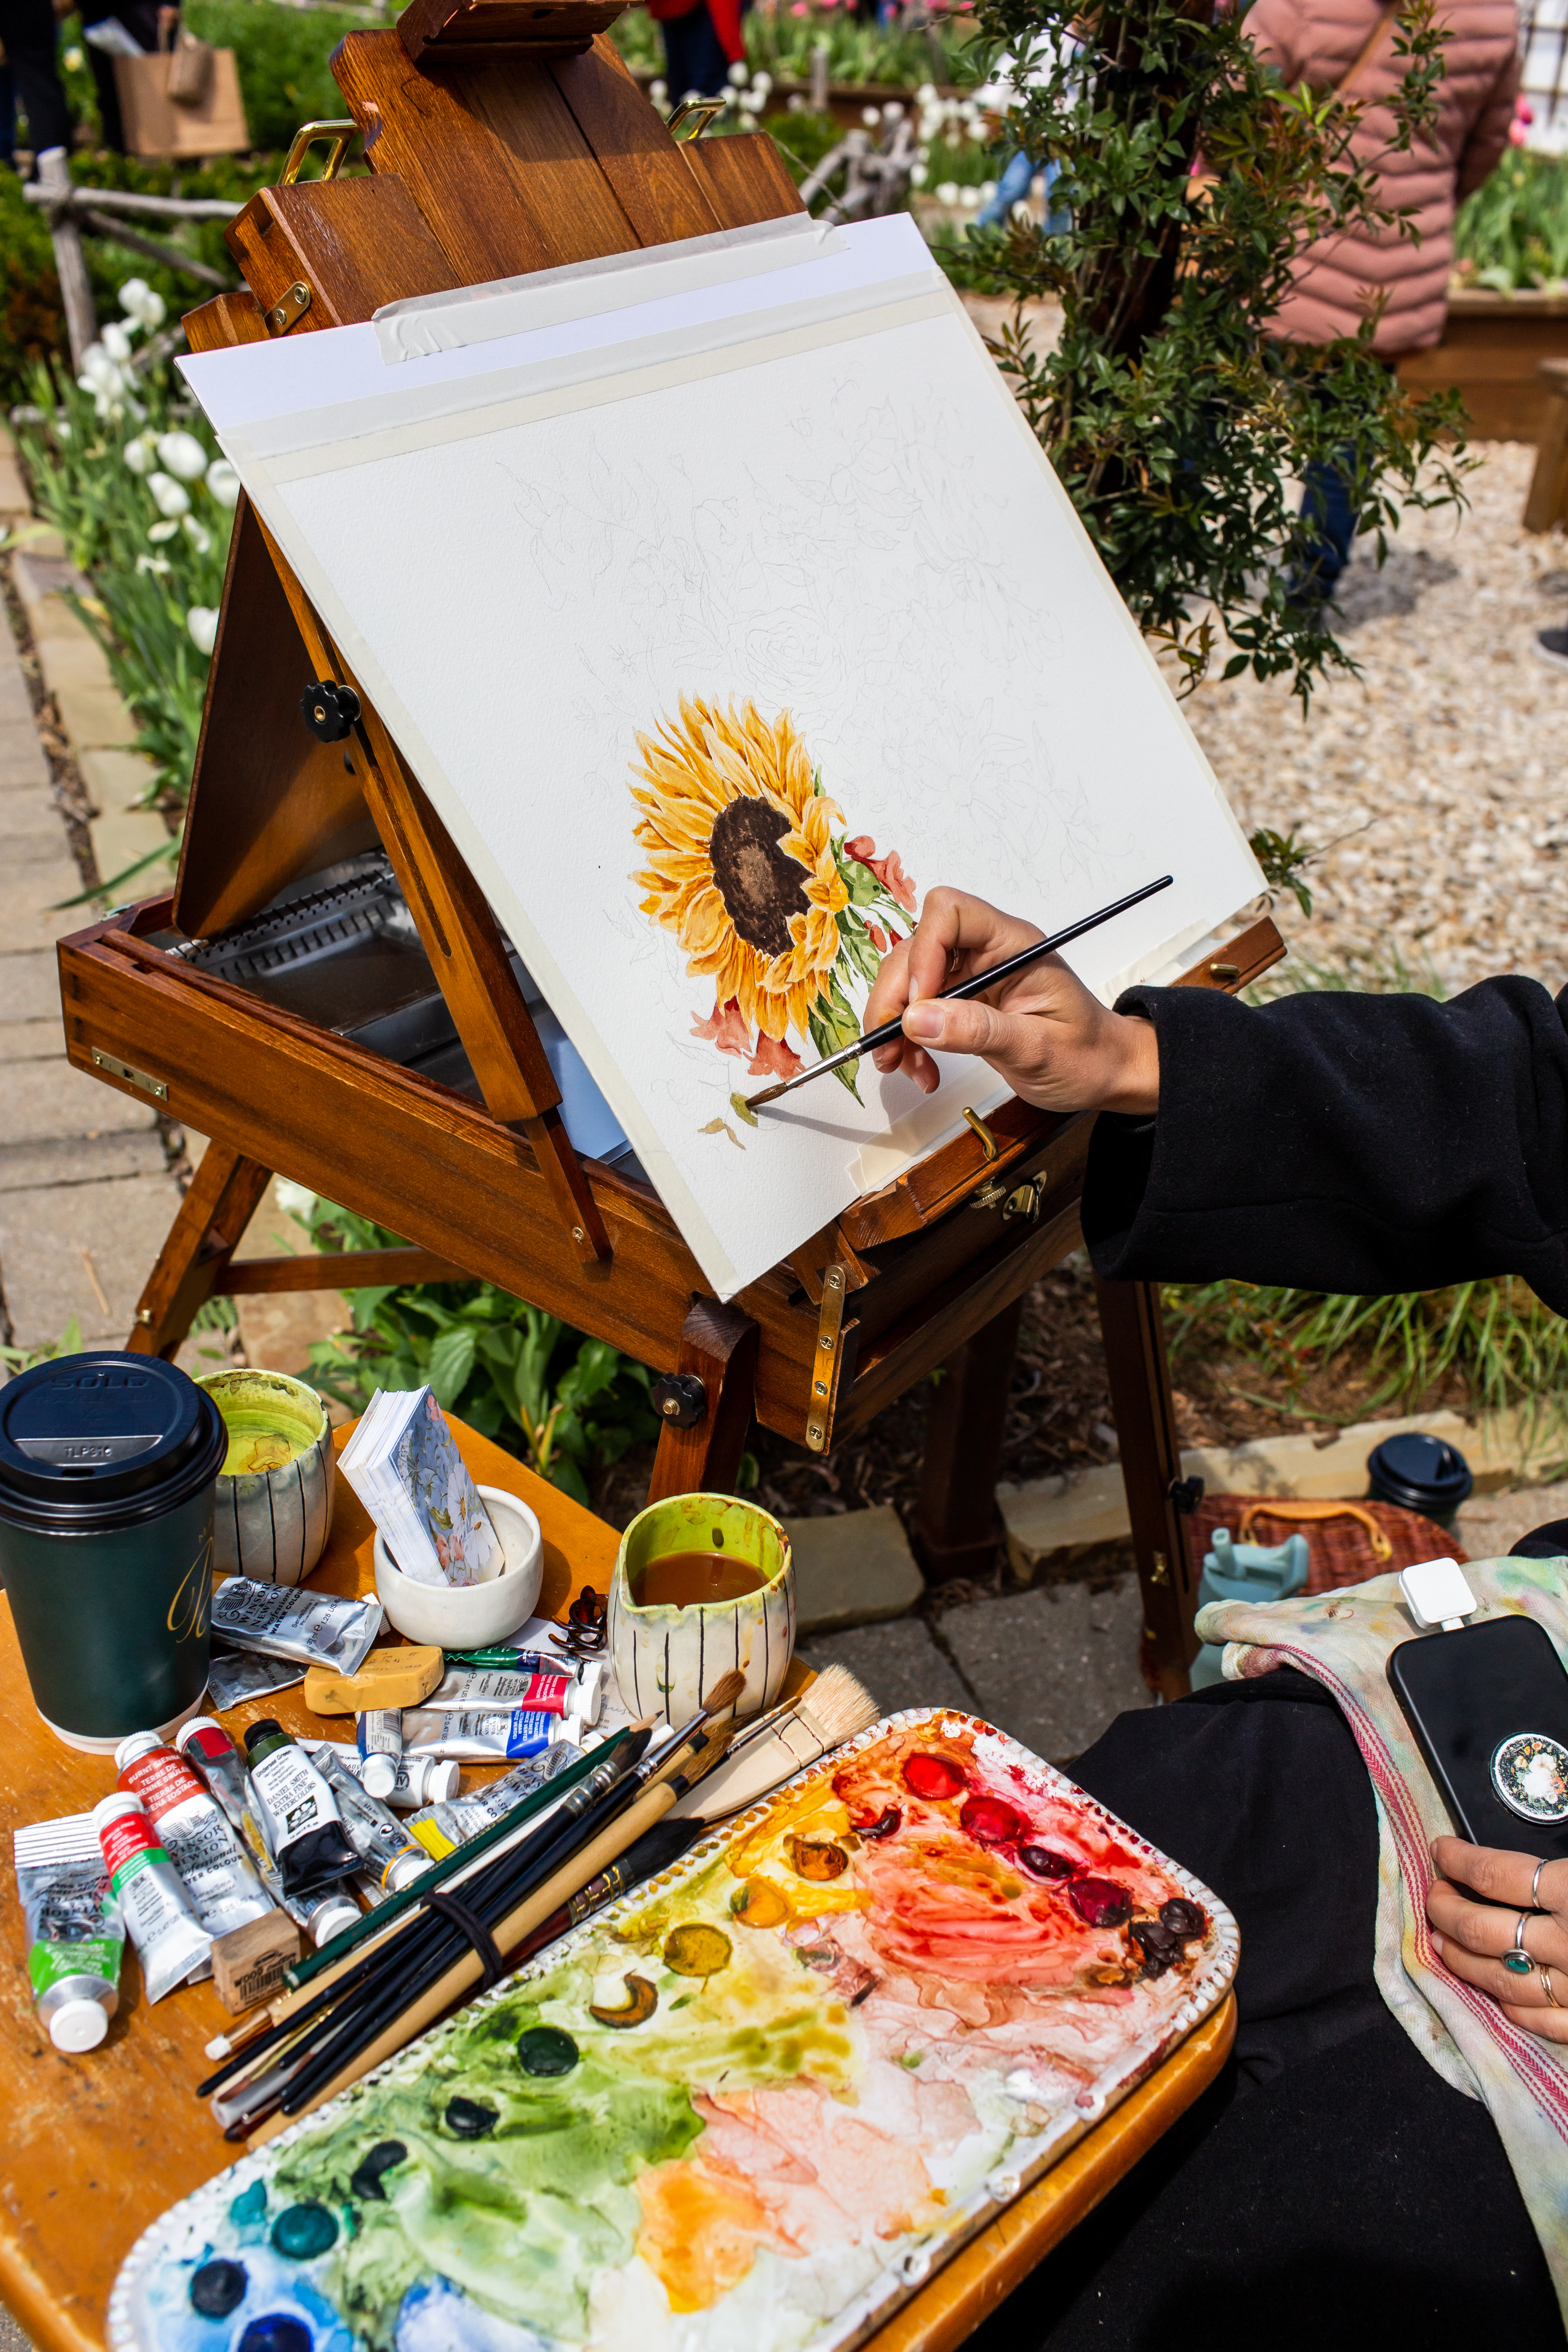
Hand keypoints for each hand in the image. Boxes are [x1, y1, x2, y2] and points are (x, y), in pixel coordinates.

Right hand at [862, 886, 1159, 1115]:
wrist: (1104, 1072)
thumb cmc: (1087, 1054)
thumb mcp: (1037, 1048)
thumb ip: (979, 1030)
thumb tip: (917, 1019)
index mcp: (1014, 946)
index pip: (950, 913)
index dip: (924, 952)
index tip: (918, 1002)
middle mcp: (988, 953)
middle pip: (916, 949)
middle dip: (895, 997)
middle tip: (891, 1044)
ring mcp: (972, 977)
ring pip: (907, 982)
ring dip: (895, 1025)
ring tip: (902, 1065)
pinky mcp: (962, 1003)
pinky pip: (917, 1011)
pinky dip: (908, 1040)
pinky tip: (919, 1068)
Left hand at [1427, 1838, 1567, 2042]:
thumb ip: (1560, 1868)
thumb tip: (1524, 1863)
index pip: (1496, 1875)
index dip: (1458, 1860)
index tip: (1440, 1851)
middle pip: (1481, 1929)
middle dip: (1446, 1910)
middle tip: (1435, 1897)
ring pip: (1501, 1979)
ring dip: (1463, 1960)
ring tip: (1442, 1942)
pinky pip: (1538, 2020)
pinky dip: (1511, 2006)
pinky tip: (1495, 1991)